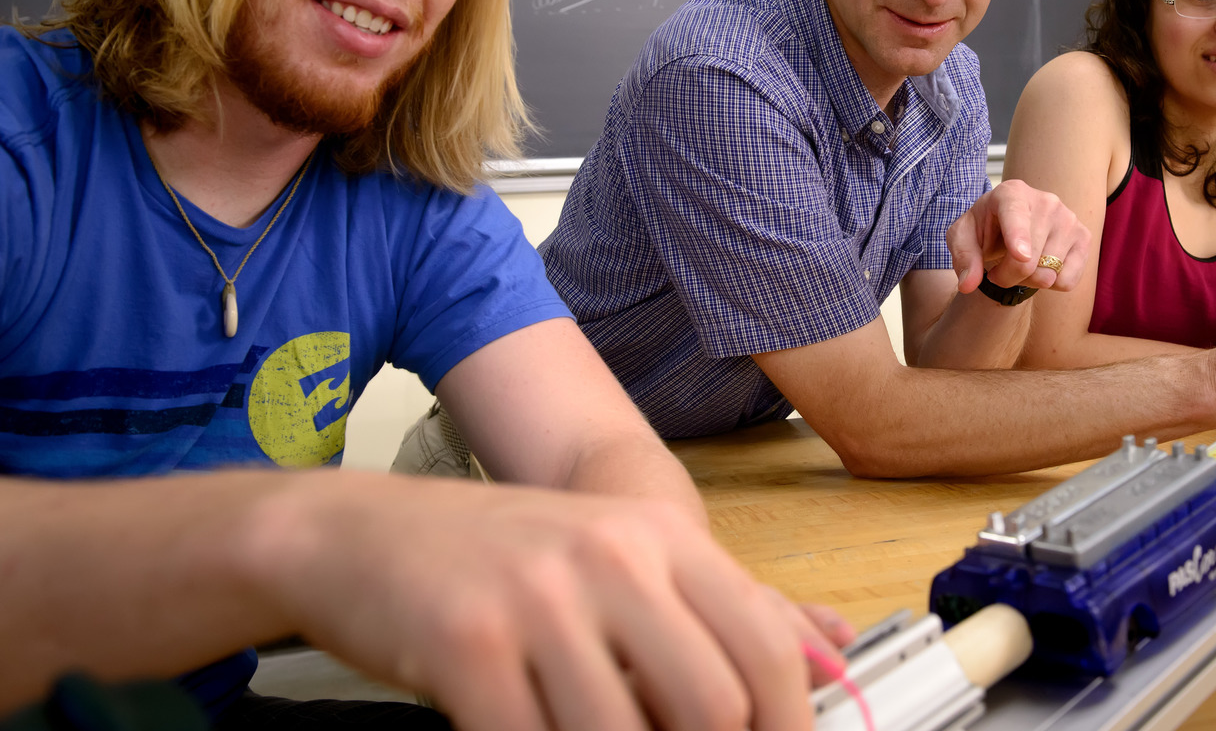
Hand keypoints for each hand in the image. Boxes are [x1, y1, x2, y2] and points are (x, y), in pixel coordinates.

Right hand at [241, 474, 846, 730]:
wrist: (359, 533)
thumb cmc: (500, 556)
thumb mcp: (618, 558)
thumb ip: (720, 608)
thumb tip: (827, 652)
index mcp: (660, 535)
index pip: (763, 644)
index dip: (787, 725)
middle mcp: (609, 555)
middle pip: (711, 704)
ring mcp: (538, 596)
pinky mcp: (467, 643)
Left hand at [947, 179, 1091, 293]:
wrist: (1010, 226)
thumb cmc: (984, 228)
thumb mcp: (962, 238)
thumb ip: (963, 258)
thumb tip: (968, 285)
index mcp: (1011, 193)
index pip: (1015, 216)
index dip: (1018, 237)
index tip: (1020, 255)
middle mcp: (1046, 201)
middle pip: (1027, 261)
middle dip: (1006, 277)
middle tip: (996, 271)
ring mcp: (1068, 219)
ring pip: (1048, 274)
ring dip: (1028, 281)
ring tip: (1019, 264)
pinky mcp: (1083, 237)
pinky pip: (1067, 280)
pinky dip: (1051, 284)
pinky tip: (1041, 267)